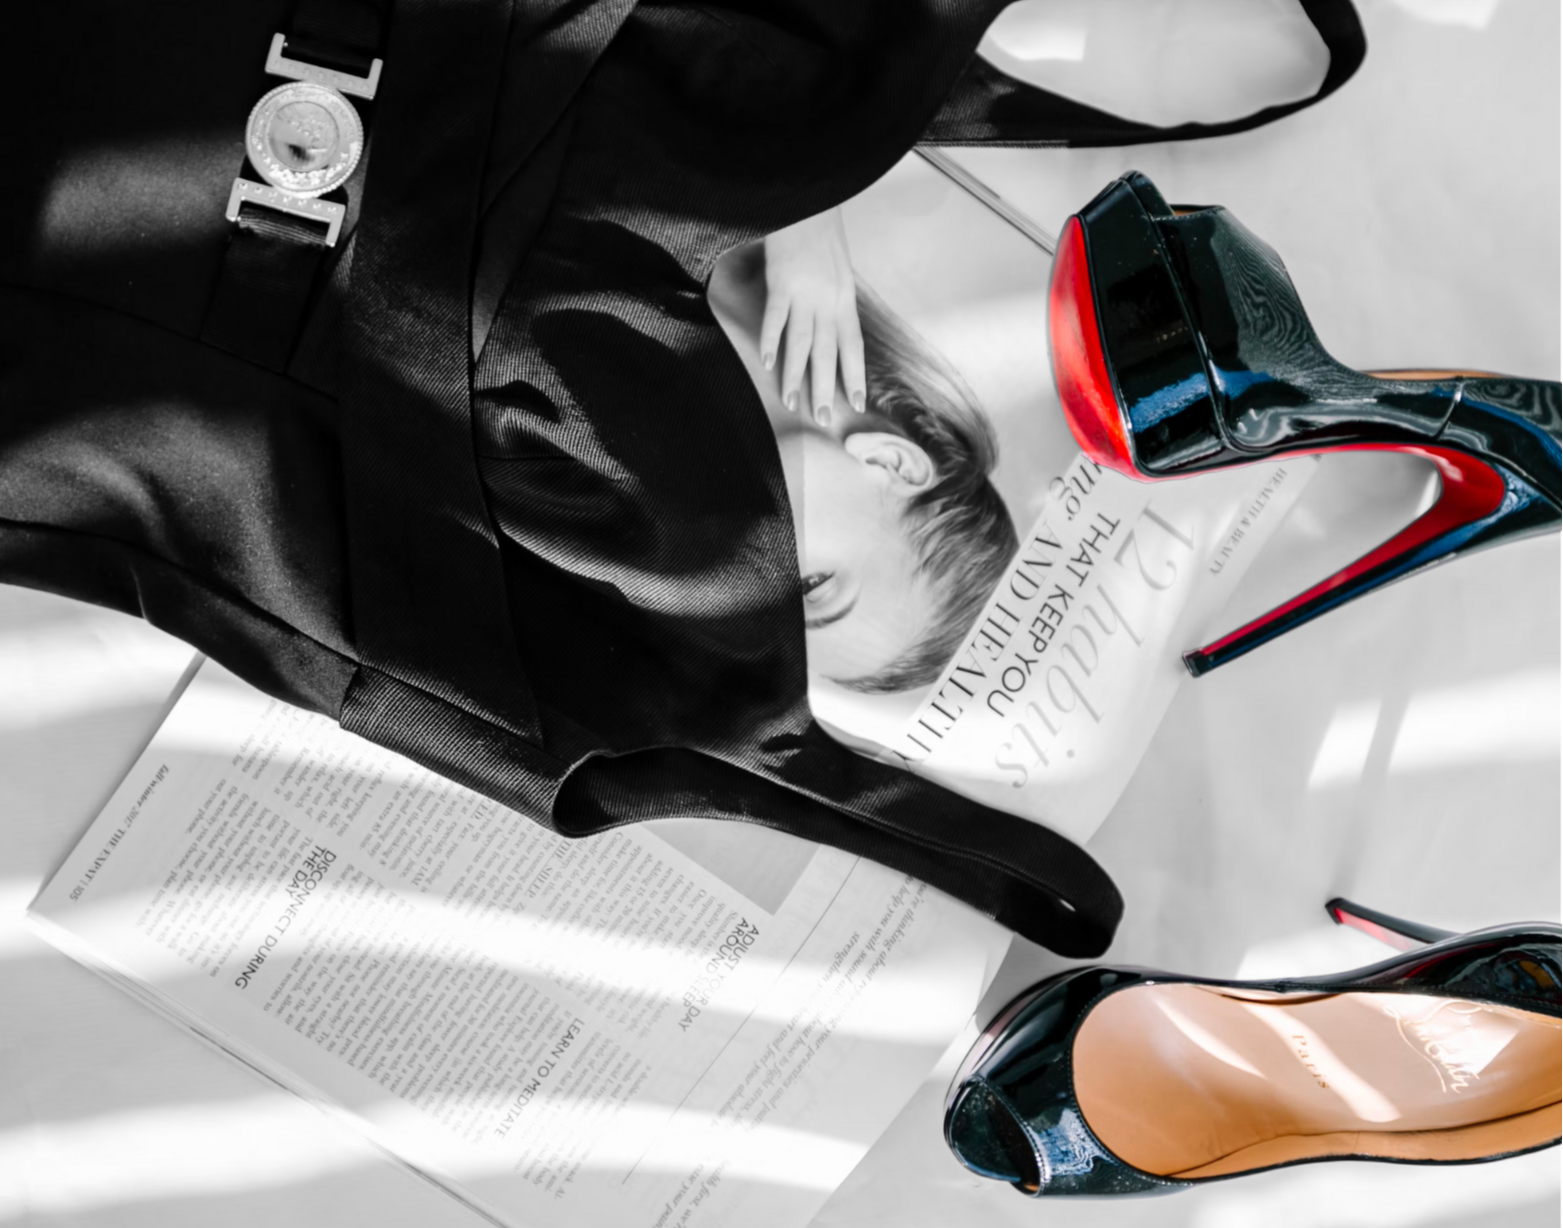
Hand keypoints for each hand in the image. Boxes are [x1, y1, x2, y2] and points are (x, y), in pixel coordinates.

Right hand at [761, 209, 866, 423]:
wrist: (808, 201)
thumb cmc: (821, 233)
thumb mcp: (839, 268)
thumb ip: (835, 299)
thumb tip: (831, 327)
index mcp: (845, 298)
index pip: (853, 346)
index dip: (855, 376)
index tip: (857, 403)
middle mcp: (829, 301)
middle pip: (828, 353)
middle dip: (825, 388)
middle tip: (821, 418)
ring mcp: (804, 293)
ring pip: (802, 343)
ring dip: (796, 375)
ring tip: (791, 402)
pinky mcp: (781, 283)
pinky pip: (775, 319)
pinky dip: (770, 342)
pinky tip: (766, 363)